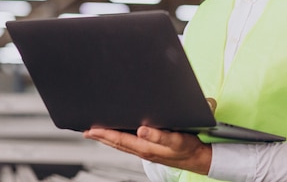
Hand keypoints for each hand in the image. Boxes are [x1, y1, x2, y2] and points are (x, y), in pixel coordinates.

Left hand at [83, 126, 211, 174]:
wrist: (200, 158)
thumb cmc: (189, 148)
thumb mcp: (176, 140)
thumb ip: (159, 135)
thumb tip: (141, 130)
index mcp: (146, 148)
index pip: (120, 140)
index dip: (104, 134)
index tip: (91, 129)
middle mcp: (143, 150)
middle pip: (117, 143)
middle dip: (101, 137)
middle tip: (86, 130)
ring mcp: (146, 151)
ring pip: (122, 145)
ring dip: (108, 139)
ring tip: (96, 132)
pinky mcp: (151, 150)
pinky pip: (130, 145)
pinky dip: (119, 140)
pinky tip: (118, 135)